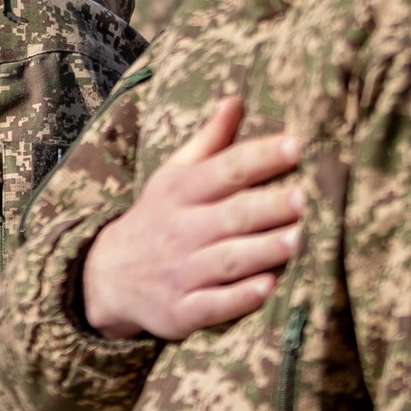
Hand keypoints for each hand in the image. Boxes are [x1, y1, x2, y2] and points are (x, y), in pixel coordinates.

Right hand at [81, 97, 302, 341]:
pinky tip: (266, 289)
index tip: (295, 144)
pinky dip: (237, 299)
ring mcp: (180, 272)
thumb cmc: (159, 218)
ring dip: (260, 251)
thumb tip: (237, 100)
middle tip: (303, 197)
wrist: (108, 276)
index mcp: (180, 192)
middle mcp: (180, 230)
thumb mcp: (173, 177)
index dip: (259, 157)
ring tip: (296, 240)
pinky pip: (210, 305)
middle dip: (265, 206)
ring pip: (224, 260)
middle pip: (229, 215)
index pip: (223, 170)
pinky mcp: (181, 310)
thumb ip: (210, 142)